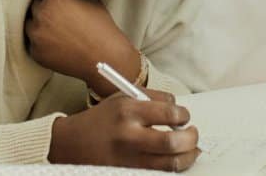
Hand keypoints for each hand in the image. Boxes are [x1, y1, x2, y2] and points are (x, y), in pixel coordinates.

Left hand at [25, 0, 136, 84]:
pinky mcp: (35, 52)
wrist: (104, 59)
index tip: (63, 3)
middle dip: (46, 8)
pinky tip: (55, 45)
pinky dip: (40, 43)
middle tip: (60, 18)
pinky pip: (32, 43)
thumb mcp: (94, 1)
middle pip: (35, 5)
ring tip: (56, 32)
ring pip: (30, 24)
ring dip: (39, 25)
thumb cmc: (101, 28)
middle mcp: (41, 13)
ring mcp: (36, 34)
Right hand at [49, 90, 200, 171]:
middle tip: (193, 133)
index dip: (183, 114)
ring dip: (188, 157)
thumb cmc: (102, 119)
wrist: (73, 143)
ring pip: (170, 165)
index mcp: (128, 111)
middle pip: (173, 143)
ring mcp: (129, 159)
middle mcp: (129, 136)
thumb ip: (152, 99)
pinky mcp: (128, 174)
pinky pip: (159, 174)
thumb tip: (180, 110)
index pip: (169, 112)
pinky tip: (173, 160)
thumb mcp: (122, 97)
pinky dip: (171, 168)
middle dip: (192, 138)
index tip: (184, 116)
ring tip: (190, 149)